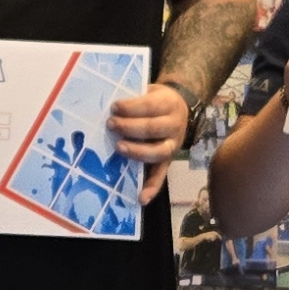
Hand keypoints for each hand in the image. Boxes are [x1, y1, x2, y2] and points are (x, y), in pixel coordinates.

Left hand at [112, 84, 197, 198]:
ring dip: (137, 152)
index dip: (131, 107)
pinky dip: (152, 188)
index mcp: (170, 104)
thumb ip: (134, 98)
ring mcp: (173, 145)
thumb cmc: (156, 100)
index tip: (114, 107)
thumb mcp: (150, 91)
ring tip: (118, 147)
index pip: (150, 106)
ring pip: (158, 152)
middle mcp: (175, 126)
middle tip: (111, 124)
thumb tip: (107, 107)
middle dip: (130, 127)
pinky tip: (141, 198)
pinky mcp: (169, 161)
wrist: (181, 106)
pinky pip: (161, 175)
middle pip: (153, 129)